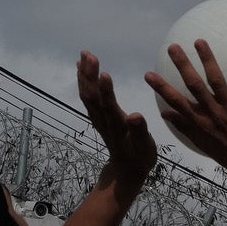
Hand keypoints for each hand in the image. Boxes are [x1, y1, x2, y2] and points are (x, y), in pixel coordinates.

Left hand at [77, 51, 155, 191]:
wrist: (126, 170)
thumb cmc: (140, 158)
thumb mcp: (145, 148)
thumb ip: (140, 132)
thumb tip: (136, 116)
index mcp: (117, 127)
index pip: (108, 107)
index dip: (105, 91)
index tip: (104, 73)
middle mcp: (103, 120)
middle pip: (92, 97)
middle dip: (90, 75)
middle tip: (89, 55)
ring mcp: (98, 118)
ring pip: (87, 95)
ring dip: (84, 75)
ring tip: (84, 55)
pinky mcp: (96, 116)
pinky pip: (86, 97)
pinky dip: (83, 81)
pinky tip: (81, 68)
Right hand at [144, 39, 226, 172]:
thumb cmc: (226, 154)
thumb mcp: (200, 143)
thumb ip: (183, 126)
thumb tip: (165, 114)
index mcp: (199, 122)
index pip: (176, 102)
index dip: (161, 88)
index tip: (149, 74)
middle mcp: (212, 113)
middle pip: (194, 85)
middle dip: (183, 65)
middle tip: (173, 47)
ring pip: (217, 81)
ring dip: (207, 60)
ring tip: (199, 41)